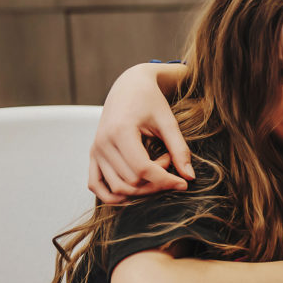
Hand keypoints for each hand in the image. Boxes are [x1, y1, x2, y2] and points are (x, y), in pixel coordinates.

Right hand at [89, 64, 192, 202]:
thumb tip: (189, 177)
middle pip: (131, 181)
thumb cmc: (151, 101)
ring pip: (118, 187)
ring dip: (142, 185)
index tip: (183, 183)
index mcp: (120, 131)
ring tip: (156, 163)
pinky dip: (114, 195)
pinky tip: (135, 189)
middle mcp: (102, 143)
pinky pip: (96, 186)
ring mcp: (95, 150)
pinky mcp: (93, 155)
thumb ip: (179, 149)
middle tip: (169, 159)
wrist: (129, 87)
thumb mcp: (168, 122)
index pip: (142, 169)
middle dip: (157, 179)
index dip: (165, 180)